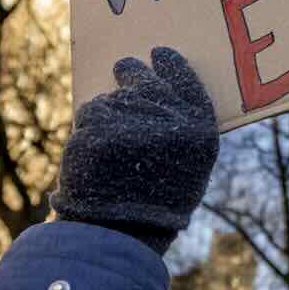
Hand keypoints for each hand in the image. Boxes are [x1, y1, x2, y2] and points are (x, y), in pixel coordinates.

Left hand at [52, 47, 219, 253]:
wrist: (120, 236)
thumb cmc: (156, 206)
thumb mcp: (186, 169)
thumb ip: (178, 131)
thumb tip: (155, 91)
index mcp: (200, 132)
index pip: (187, 82)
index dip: (173, 66)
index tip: (159, 53)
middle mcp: (171, 120)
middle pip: (146, 82)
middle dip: (133, 72)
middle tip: (124, 66)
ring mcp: (134, 120)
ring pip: (113, 99)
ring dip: (107, 111)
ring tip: (109, 145)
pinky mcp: (100, 126)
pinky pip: (90, 114)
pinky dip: (88, 128)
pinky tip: (93, 152)